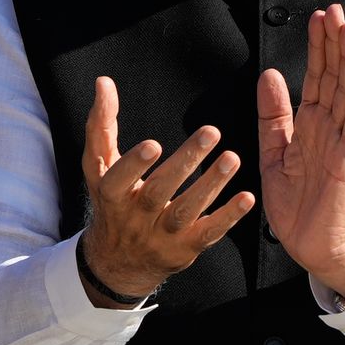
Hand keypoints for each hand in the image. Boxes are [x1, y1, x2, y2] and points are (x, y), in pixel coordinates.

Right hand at [74, 73, 252, 301]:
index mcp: (111, 195)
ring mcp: (161, 237)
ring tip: (232, 159)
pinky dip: (228, 217)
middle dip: (184, 163)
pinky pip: (208, 233)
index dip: (134, 165)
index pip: (119, 180)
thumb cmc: (111, 201)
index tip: (153, 144)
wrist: (120, 262)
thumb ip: (101, 124)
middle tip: (210, 132)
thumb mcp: (98, 166)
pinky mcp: (185, 249)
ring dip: (210, 185)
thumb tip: (104, 83)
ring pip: (186, 211)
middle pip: (158, 192)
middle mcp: (134, 219)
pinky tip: (246, 198)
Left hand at [253, 6, 344, 302]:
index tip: (318, 18)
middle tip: (336, 11)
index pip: (316, 77)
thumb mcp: (274, 152)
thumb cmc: (298, 206)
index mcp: (311, 125)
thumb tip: (271, 76)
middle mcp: (329, 128)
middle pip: (334, 77)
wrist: (312, 248)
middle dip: (335, 44)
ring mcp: (341, 142)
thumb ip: (273, 115)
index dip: (317, 48)